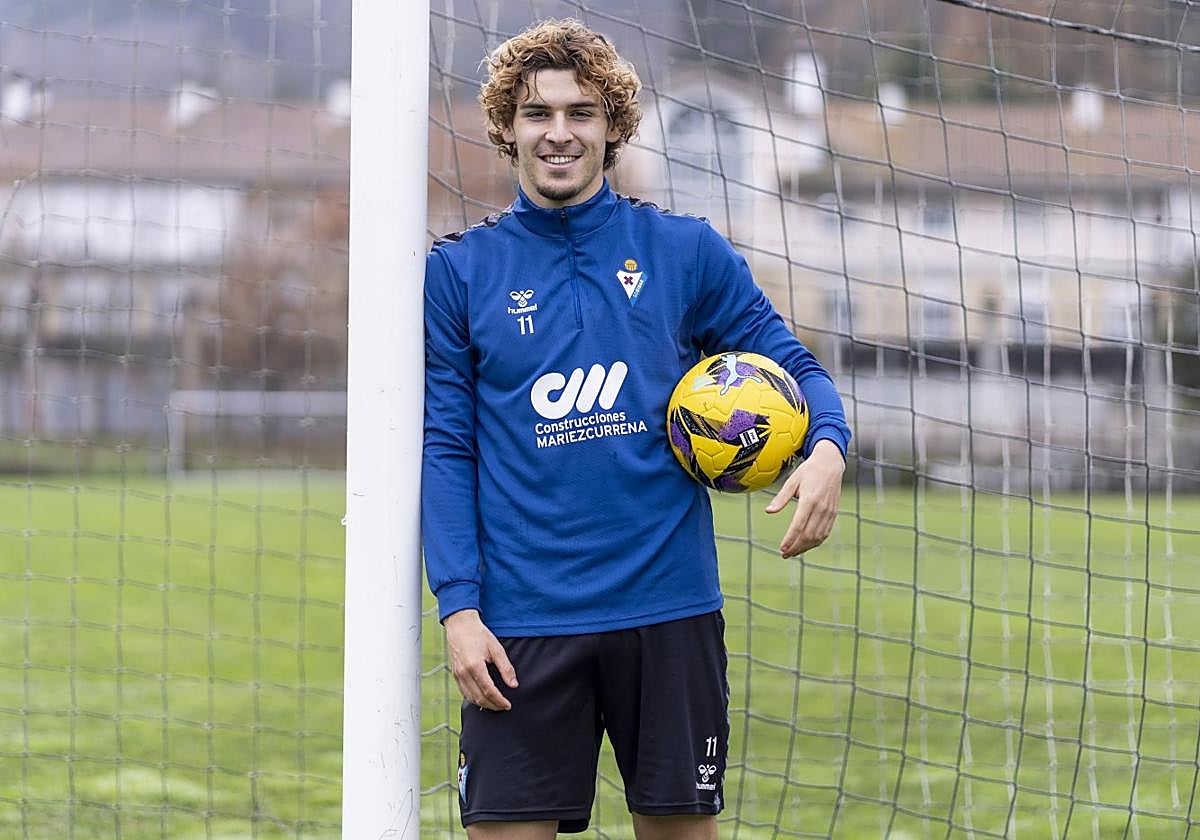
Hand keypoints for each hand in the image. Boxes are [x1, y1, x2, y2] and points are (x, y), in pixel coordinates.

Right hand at [444, 609, 518, 710]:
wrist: (460, 625)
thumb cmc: (479, 634)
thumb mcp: (496, 648)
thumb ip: (506, 668)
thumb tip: (513, 685)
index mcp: (475, 666)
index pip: (489, 691)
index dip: (500, 701)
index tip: (508, 705)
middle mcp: (464, 673)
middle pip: (479, 698)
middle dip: (493, 705)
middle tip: (504, 707)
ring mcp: (457, 675)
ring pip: (470, 698)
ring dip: (483, 704)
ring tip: (495, 705)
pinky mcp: (455, 674)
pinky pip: (464, 692)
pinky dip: (474, 699)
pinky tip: (482, 698)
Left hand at [765, 439, 844, 557]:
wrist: (830, 463)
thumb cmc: (808, 471)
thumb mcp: (792, 481)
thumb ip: (781, 498)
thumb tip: (768, 511)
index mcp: (809, 500)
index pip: (798, 525)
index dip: (790, 539)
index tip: (782, 548)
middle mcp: (821, 508)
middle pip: (808, 534)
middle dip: (796, 547)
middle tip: (784, 554)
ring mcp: (829, 512)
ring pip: (818, 536)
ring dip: (805, 547)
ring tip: (793, 552)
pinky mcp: (833, 513)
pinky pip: (825, 532)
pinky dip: (815, 542)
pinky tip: (806, 545)